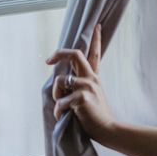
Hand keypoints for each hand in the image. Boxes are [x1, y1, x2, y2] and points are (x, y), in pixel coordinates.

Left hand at [47, 24, 113, 141]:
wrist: (108, 129)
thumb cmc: (96, 117)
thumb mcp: (91, 96)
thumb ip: (79, 86)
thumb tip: (61, 81)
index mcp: (94, 77)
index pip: (95, 53)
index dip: (96, 38)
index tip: (96, 26)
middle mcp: (91, 78)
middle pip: (74, 54)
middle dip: (58, 53)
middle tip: (48, 60)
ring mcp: (87, 86)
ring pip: (60, 81)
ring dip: (56, 96)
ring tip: (63, 108)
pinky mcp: (82, 97)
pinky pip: (60, 101)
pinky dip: (58, 111)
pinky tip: (65, 117)